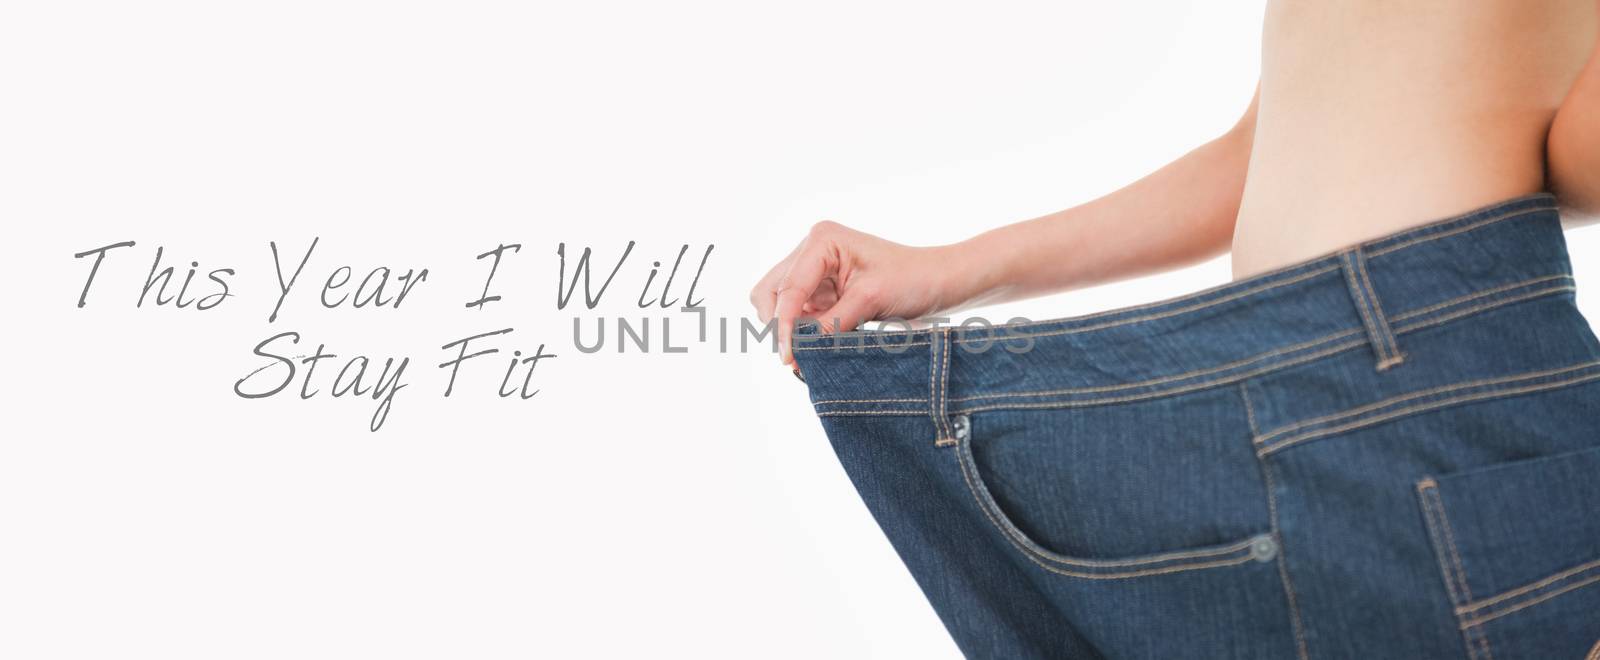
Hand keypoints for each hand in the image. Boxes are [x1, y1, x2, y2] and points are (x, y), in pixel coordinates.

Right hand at [751, 221, 967, 365]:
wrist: (939, 281)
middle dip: (778, 324)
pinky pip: (798, 315)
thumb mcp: (869, 300)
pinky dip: (802, 333)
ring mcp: (814, 271)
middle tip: (794, 356)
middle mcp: (812, 251)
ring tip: (808, 352)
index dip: (783, 325)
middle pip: (770, 292)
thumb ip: (831, 324)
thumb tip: (799, 352)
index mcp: (822, 240)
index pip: (788, 287)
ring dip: (789, 330)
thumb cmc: (912, 278)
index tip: (788, 357)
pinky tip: (816, 347)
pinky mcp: (822, 291)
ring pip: (779, 305)